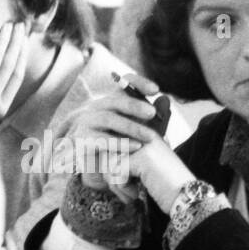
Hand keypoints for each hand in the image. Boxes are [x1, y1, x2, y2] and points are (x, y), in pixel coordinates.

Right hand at [63, 72, 163, 196]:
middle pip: (115, 101)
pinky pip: (100, 140)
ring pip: (108, 119)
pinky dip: (119, 143)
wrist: (95, 166)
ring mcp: (88, 123)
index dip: (138, 83)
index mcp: (112, 101)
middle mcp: (98, 108)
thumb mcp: (136, 130)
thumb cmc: (121, 145)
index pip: (123, 84)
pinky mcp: (83, 140)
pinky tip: (135, 147)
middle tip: (153, 113)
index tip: (156, 90)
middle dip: (135, 105)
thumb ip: (150, 118)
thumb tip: (165, 102)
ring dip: (131, 127)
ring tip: (150, 136)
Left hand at [114, 131, 195, 211]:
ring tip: (130, 194)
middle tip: (123, 190)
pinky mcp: (142, 159)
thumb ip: (125, 160)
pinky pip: (116, 172)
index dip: (110, 164)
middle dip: (110, 174)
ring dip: (115, 183)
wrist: (187, 198)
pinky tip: (135, 195)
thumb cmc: (167, 187)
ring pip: (109, 161)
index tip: (121, 181)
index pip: (113, 142)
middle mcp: (145, 136)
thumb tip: (99, 161)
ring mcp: (144, 145)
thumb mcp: (144, 169)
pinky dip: (122, 187)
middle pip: (107, 150)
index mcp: (146, 135)